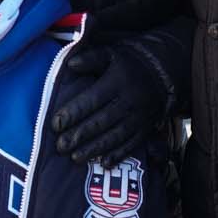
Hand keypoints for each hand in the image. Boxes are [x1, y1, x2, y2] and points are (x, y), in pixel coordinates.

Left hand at [50, 43, 167, 164]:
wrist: (162, 73)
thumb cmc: (128, 64)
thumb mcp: (110, 54)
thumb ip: (90, 59)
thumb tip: (70, 64)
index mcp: (118, 81)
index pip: (92, 99)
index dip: (73, 112)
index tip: (56, 124)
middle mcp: (129, 100)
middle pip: (102, 121)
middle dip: (80, 135)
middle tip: (60, 146)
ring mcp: (139, 117)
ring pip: (115, 136)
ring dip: (95, 148)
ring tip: (75, 158)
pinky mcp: (146, 128)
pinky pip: (133, 144)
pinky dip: (119, 155)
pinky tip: (105, 163)